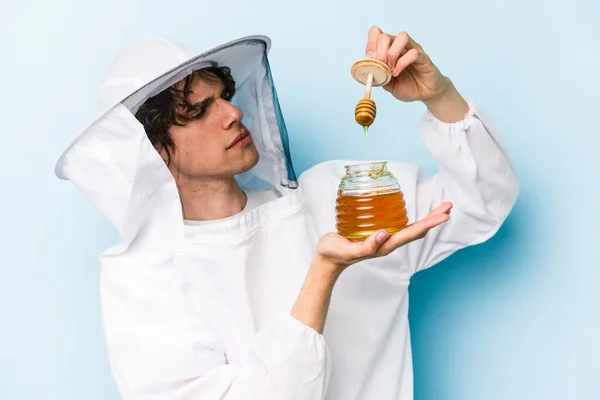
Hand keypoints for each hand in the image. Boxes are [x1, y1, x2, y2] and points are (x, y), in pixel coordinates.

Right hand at [317, 202, 451, 270]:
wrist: (328, 259)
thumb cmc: (335, 254)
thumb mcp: (346, 250)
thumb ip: (364, 246)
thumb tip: (383, 234)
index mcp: (384, 246)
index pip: (411, 233)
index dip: (429, 224)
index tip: (444, 215)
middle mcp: (388, 242)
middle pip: (417, 231)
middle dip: (433, 219)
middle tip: (449, 206)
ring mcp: (384, 239)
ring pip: (411, 229)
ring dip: (427, 219)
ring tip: (440, 208)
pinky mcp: (378, 234)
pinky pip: (400, 226)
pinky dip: (413, 219)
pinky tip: (414, 211)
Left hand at [365, 27, 449, 102]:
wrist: (423, 93)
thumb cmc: (406, 85)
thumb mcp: (387, 83)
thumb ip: (378, 76)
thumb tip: (367, 70)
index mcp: (388, 48)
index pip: (376, 33)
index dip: (370, 45)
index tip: (370, 61)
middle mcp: (399, 45)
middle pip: (385, 36)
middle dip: (379, 53)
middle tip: (381, 67)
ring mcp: (412, 49)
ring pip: (402, 37)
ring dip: (392, 53)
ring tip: (390, 69)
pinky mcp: (423, 57)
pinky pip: (413, 52)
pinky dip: (402, 63)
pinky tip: (397, 73)